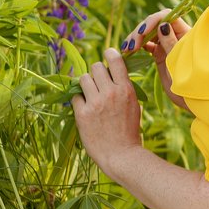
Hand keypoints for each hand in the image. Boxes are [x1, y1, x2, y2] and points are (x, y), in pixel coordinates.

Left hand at [72, 48, 141, 175]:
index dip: (109, 53)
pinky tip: (85, 109)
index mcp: (126, 89)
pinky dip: (79, 101)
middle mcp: (110, 93)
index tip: (107, 53)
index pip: (115, 60)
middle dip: (95, 72)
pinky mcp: (82, 114)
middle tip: (97, 81)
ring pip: (83, 78)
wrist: (121, 155)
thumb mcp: (133, 105)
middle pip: (95, 66)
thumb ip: (123, 88)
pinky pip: (75, 97)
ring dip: (85, 84)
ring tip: (89, 94)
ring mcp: (95, 103)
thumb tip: (111, 74)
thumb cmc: (129, 131)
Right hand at [122, 9, 190, 109]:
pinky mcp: (160, 54)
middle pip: (155, 23)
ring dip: (136, 37)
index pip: (167, 17)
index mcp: (184, 33)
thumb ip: (170, 43)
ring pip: (149, 33)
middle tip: (132, 45)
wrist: (193, 99)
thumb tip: (162, 25)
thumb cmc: (191, 81)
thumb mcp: (179, 62)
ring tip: (126, 48)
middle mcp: (175, 36)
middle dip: (141, 30)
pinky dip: (138, 45)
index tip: (143, 32)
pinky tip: (129, 51)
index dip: (153, 20)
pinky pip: (147, 44)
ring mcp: (167, 44)